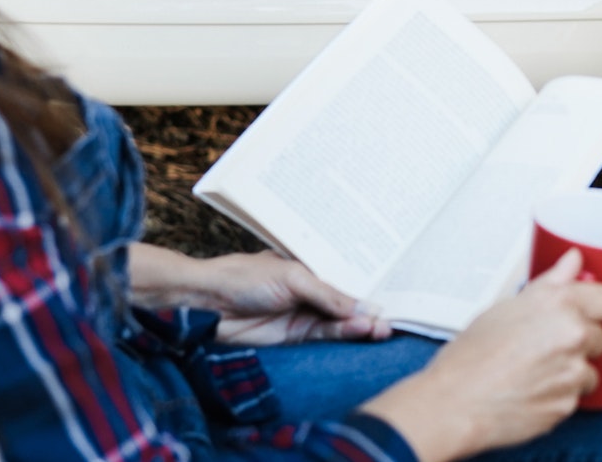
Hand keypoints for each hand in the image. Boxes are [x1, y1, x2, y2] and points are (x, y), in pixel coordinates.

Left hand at [127, 244, 387, 344]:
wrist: (208, 302)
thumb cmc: (244, 276)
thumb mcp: (293, 277)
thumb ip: (328, 294)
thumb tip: (363, 307)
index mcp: (310, 266)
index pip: (345, 277)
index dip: (369, 286)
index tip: (394, 295)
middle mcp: (309, 289)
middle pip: (345, 302)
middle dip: (368, 309)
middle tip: (391, 319)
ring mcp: (302, 312)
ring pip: (338, 321)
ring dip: (359, 325)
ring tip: (380, 328)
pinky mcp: (293, 335)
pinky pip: (324, 335)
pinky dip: (342, 334)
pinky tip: (359, 331)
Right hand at [361, 247, 601, 461]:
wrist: (456, 401)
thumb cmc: (472, 356)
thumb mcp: (507, 305)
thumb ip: (551, 282)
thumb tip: (572, 261)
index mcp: (559, 303)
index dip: (599, 306)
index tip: (591, 311)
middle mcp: (573, 335)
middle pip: (601, 336)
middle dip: (581, 341)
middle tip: (547, 344)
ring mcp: (573, 371)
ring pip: (590, 369)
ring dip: (571, 370)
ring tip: (536, 369)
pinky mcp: (568, 403)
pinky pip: (575, 396)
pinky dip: (559, 394)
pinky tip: (532, 388)